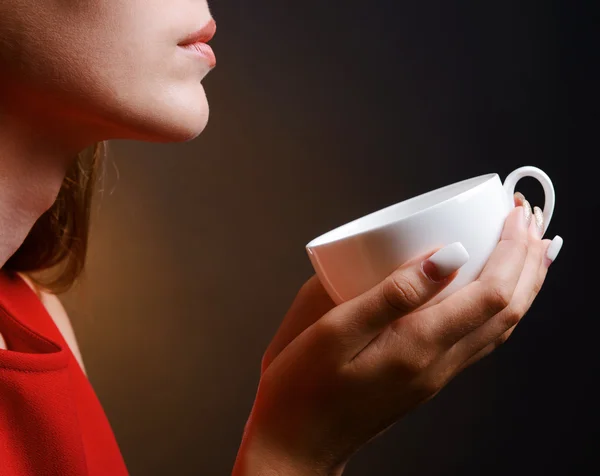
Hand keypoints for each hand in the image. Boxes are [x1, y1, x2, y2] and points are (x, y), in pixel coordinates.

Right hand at [233, 193, 562, 475]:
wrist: (297, 445)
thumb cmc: (303, 389)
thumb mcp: (335, 332)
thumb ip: (392, 294)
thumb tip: (449, 256)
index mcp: (418, 346)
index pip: (492, 293)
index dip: (512, 251)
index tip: (516, 214)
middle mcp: (438, 363)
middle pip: (509, 310)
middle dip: (528, 262)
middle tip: (532, 222)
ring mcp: (435, 374)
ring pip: (500, 327)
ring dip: (522, 285)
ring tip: (528, 252)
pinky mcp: (425, 377)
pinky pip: (480, 338)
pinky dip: (499, 307)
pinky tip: (491, 293)